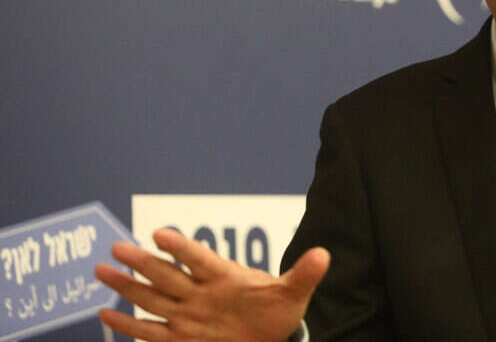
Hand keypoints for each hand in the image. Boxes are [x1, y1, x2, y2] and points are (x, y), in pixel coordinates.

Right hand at [95, 228, 328, 341]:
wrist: (270, 339)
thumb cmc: (278, 313)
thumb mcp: (293, 294)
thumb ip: (304, 274)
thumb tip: (324, 254)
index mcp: (225, 276)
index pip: (199, 258)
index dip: (181, 246)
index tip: (160, 233)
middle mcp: (200, 293)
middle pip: (166, 274)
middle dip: (142, 261)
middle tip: (117, 246)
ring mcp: (187, 314)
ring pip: (152, 297)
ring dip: (128, 284)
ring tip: (103, 269)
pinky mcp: (180, 338)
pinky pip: (149, 330)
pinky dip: (128, 323)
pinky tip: (105, 314)